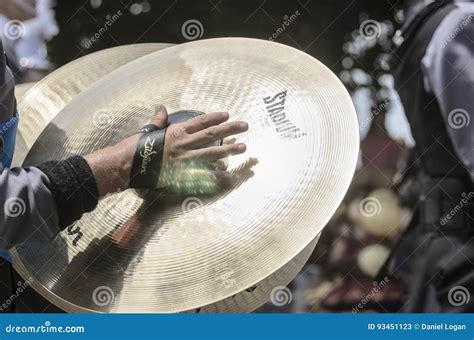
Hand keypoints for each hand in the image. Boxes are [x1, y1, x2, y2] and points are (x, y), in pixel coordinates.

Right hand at [85, 104, 247, 196]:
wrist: (125, 166)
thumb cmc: (135, 148)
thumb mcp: (147, 130)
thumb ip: (158, 120)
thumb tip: (160, 107)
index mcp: (176, 131)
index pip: (200, 122)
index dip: (215, 117)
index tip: (227, 114)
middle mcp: (184, 144)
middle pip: (212, 134)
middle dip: (230, 129)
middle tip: (245, 126)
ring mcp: (185, 160)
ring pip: (212, 153)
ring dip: (229, 149)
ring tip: (243, 147)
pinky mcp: (182, 175)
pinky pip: (204, 175)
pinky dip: (217, 175)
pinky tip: (229, 175)